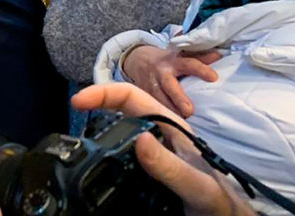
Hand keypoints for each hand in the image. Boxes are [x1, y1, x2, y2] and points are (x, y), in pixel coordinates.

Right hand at [72, 84, 255, 215]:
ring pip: (121, 127)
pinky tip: (97, 156)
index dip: (104, 93)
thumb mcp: (196, 186)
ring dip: (100, 121)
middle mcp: (160, 135)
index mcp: (172, 128)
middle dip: (98, 101)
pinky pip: (122, 151)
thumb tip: (138, 138)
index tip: (79, 100)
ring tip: (79, 128)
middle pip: (123, 107)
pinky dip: (106, 148)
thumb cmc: (220, 202)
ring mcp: (153, 151)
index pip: (133, 97)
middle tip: (74, 110)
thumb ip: (170, 166)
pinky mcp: (148, 169)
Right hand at [122, 46, 220, 117]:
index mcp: (174, 61)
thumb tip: (219, 56)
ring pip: (160, 100)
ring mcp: (151, 85)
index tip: (213, 78)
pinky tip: (170, 126)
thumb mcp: (180, 54)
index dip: (201, 70)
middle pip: (170, 86)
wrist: (138, 60)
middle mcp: (162, 73)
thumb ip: (199, 57)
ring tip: (182, 123)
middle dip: (179, 98)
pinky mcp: (145, 96)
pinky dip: (162, 116)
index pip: (189, 64)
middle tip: (189, 111)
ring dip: (171, 112)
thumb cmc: (166, 59)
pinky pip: (153, 107)